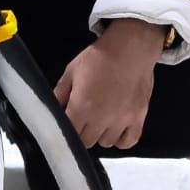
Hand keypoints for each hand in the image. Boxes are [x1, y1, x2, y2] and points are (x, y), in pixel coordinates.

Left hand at [54, 18, 165, 149]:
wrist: (130, 47)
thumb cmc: (100, 57)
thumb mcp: (71, 71)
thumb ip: (58, 94)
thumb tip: (51, 110)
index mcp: (82, 106)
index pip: (68, 134)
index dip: (66, 129)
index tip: (68, 123)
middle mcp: (101, 117)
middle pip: (86, 142)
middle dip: (82, 132)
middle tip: (84, 118)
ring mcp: (122, 120)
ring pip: (105, 143)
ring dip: (101, 134)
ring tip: (101, 118)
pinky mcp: (138, 117)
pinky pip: (128, 141)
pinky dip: (121, 139)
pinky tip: (116, 127)